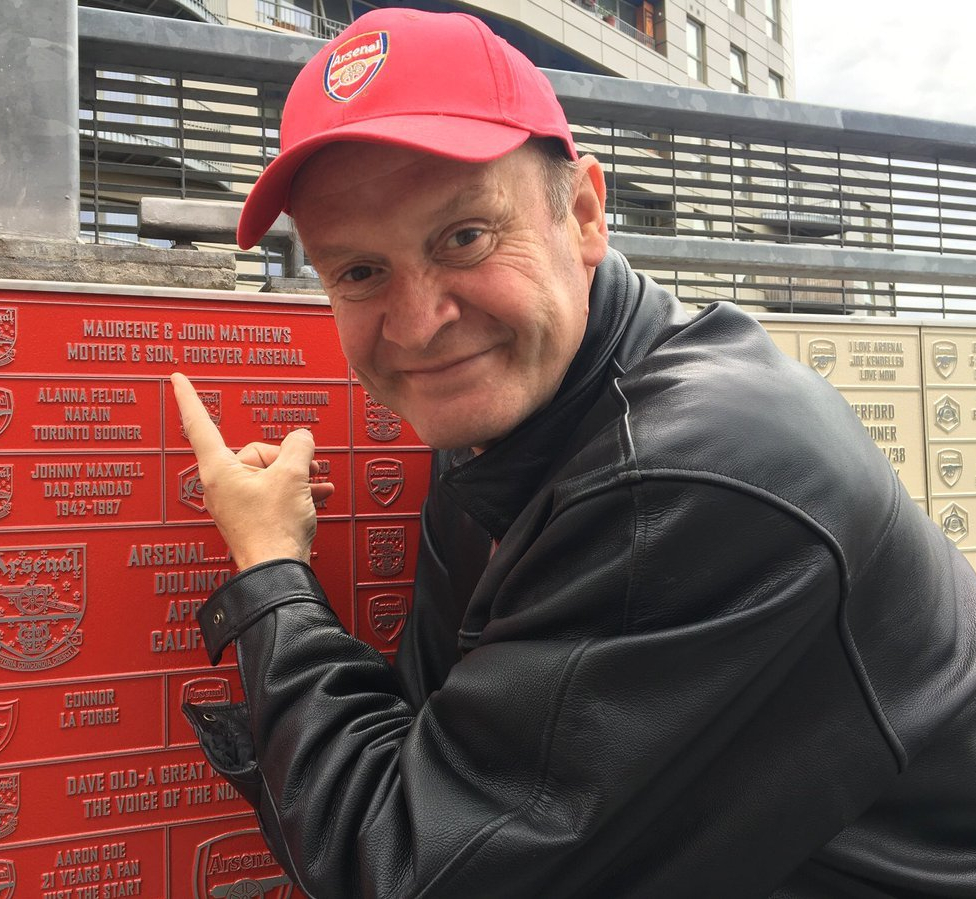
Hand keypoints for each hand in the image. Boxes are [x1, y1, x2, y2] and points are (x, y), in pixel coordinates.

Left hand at [170, 372, 333, 569]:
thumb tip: (301, 440)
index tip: (176, 378)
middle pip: (256, 451)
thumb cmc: (275, 530)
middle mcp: (222, 484)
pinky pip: (272, 492)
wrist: (277, 572)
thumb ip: (299, 446)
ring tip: (315, 482)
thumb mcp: (293, 476)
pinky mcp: (250, 517)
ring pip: (269, 473)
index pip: (200, 424)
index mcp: (220, 469)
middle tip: (306, 469)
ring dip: (296, 476)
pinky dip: (294, 491)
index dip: (190, 398)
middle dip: (286, 457)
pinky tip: (316, 494)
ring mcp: (235, 502)